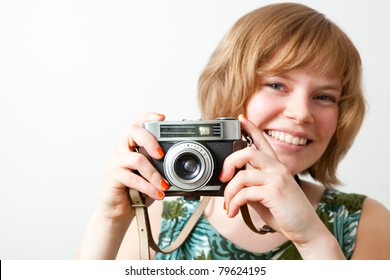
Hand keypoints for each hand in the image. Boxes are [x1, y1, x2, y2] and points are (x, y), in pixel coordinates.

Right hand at [98, 112, 168, 219]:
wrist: (120, 210)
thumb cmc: (137, 190)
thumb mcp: (153, 175)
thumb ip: (162, 167)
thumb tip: (180, 165)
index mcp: (133, 143)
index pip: (138, 123)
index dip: (148, 116)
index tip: (162, 118)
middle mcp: (123, 148)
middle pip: (134, 131)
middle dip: (150, 140)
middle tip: (162, 155)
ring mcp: (116, 161)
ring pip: (137, 159)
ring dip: (154, 174)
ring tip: (164, 186)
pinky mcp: (112, 175)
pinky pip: (132, 178)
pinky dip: (148, 187)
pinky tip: (157, 194)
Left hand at [220, 114, 323, 243]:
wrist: (306, 230)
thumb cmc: (285, 213)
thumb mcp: (266, 195)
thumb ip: (252, 185)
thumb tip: (233, 183)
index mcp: (276, 167)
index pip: (262, 141)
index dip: (251, 127)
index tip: (240, 118)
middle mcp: (277, 168)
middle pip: (247, 152)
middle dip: (229, 163)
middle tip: (223, 178)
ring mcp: (277, 179)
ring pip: (242, 175)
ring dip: (229, 193)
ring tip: (228, 206)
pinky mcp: (275, 192)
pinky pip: (245, 193)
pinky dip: (234, 203)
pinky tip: (233, 212)